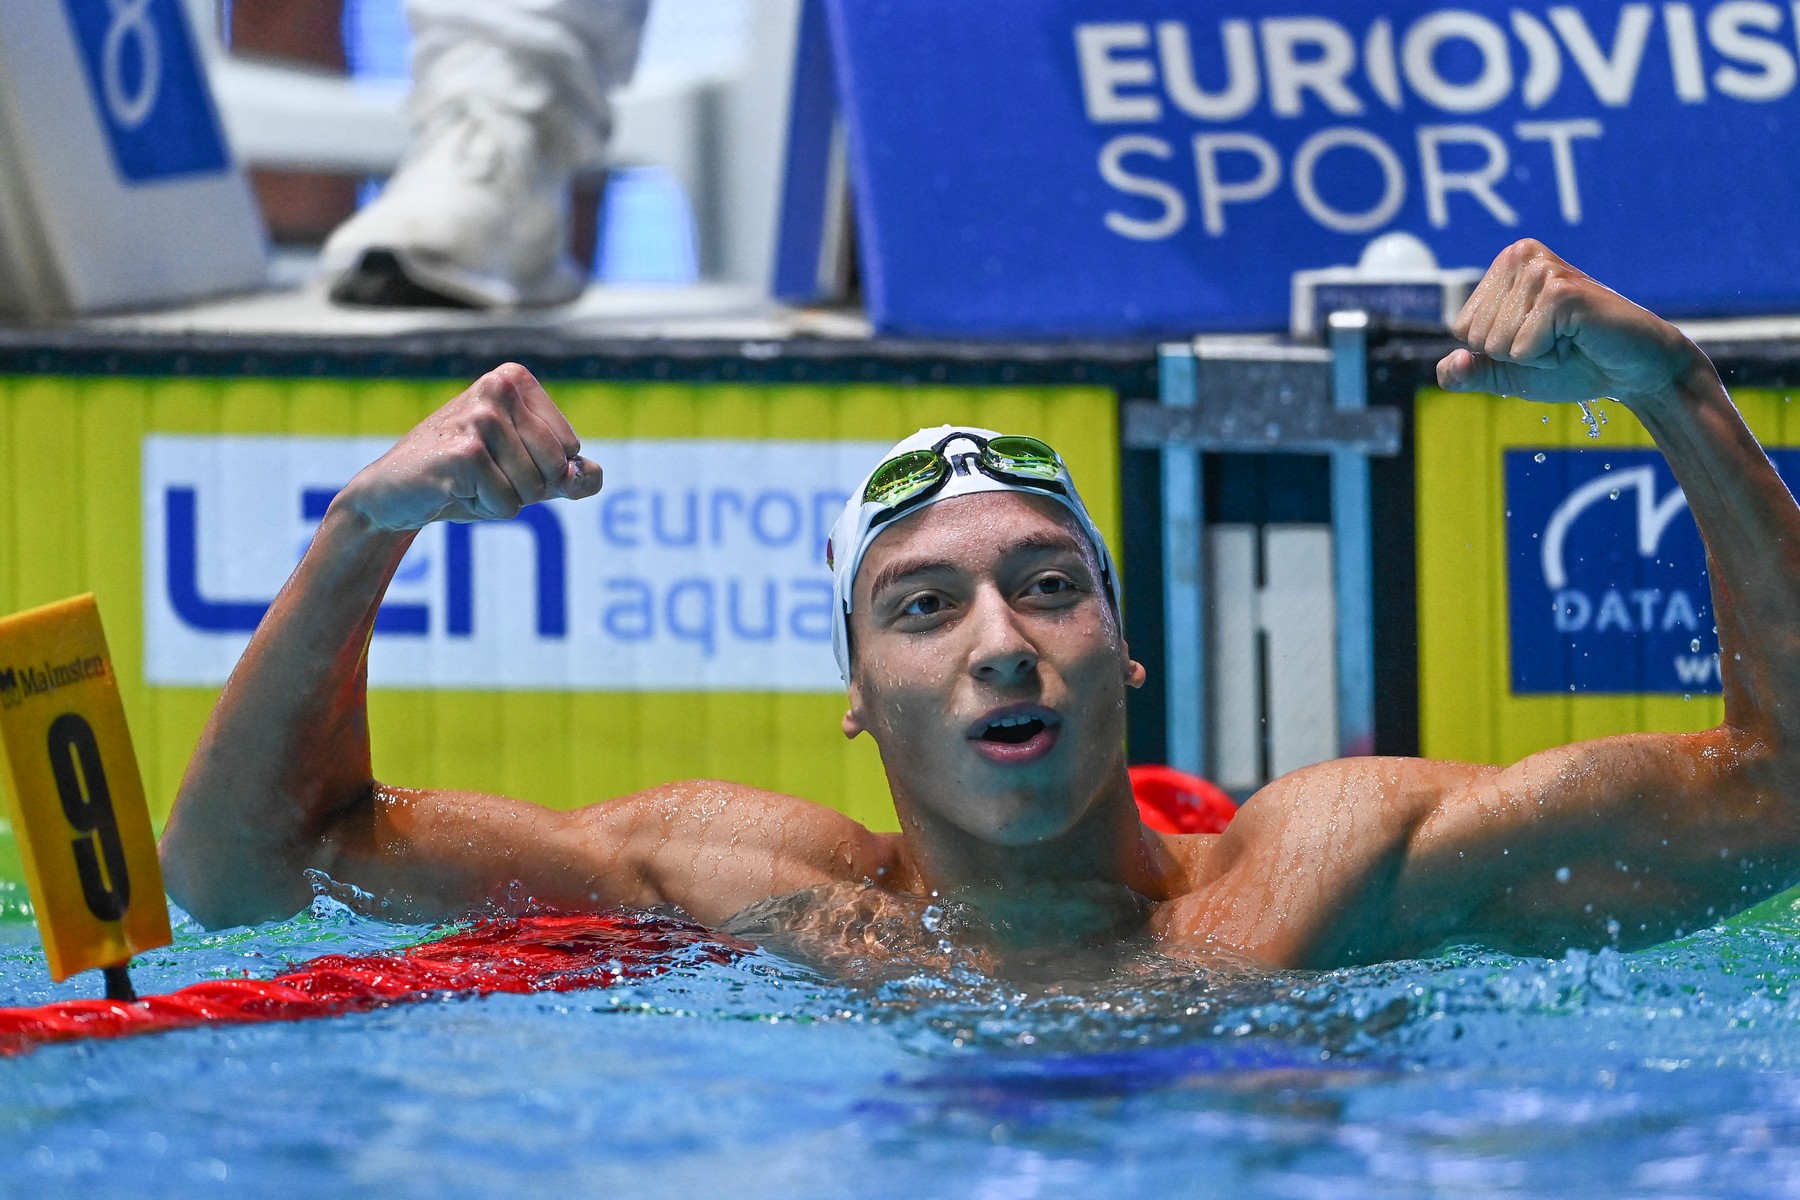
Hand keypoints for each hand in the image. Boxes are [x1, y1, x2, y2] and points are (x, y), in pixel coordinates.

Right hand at [339, 363, 603, 531]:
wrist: (392, 494)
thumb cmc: (462, 477)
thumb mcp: (521, 470)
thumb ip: (567, 474)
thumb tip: (594, 477)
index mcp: (514, 379)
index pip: (570, 448)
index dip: (541, 470)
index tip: (498, 459)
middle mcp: (498, 387)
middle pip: (557, 468)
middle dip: (526, 488)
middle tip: (481, 474)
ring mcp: (481, 417)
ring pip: (534, 489)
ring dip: (502, 499)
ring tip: (466, 482)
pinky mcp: (466, 452)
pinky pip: (508, 505)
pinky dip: (484, 509)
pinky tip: (452, 491)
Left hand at [1437, 239, 1706, 408]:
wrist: (1632, 371)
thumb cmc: (1574, 364)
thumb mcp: (1508, 372)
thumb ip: (1470, 372)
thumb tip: (1447, 366)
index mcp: (1505, 266)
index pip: (1462, 329)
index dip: (1499, 350)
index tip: (1539, 339)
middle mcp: (1521, 256)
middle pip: (1476, 336)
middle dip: (1515, 353)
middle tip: (1559, 340)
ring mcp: (1541, 270)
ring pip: (1497, 343)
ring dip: (1534, 355)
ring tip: (1570, 338)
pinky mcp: (1561, 291)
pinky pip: (1521, 348)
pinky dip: (1548, 357)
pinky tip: (1579, 339)